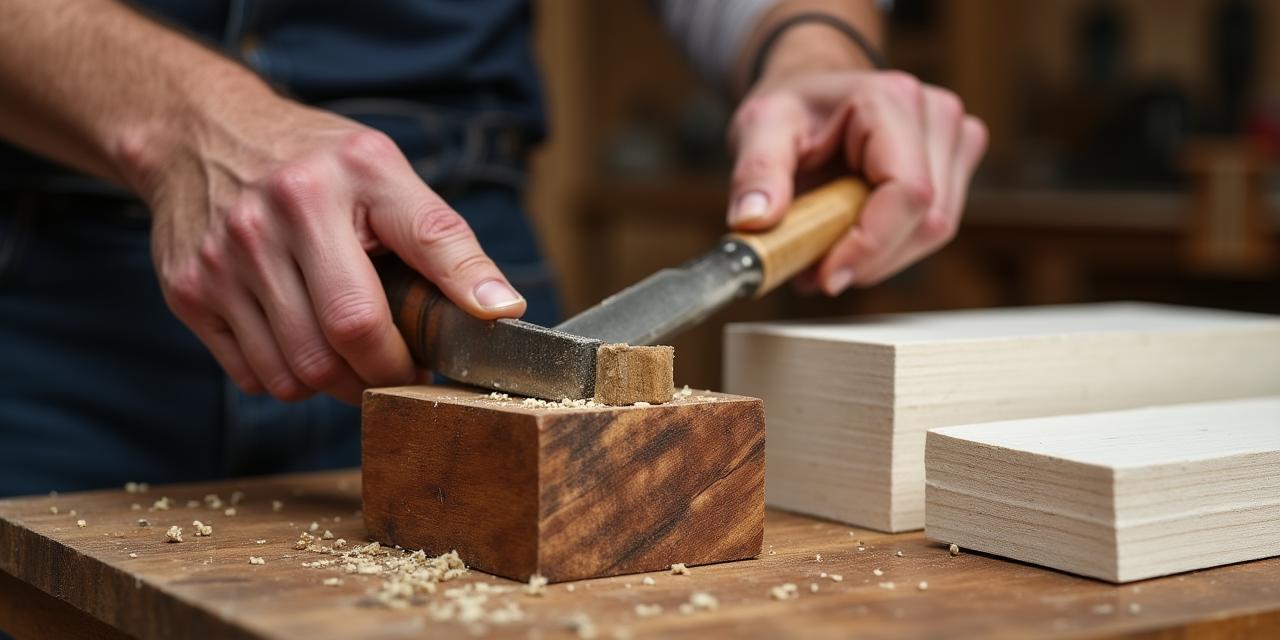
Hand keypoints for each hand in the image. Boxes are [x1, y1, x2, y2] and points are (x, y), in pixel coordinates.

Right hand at [125, 94, 525, 403]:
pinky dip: (287, 377)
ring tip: (353, 355)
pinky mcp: (187, 292)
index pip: (362, 315)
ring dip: (332, 385)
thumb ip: (447, 243)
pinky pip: (250, 374)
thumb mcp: (388, 175)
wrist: (203, 133)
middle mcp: (259, 227)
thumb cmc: (316, 161)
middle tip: (396, 368)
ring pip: (288, 375)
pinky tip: (304, 342)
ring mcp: (217, 264)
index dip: (402, 362)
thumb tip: (503, 308)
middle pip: (326, 353)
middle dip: (373, 378)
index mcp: (319, 193)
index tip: (429, 369)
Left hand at [725, 69, 986, 293]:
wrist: (812, 91)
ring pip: (934, 231)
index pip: (908, 193)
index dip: (872, 245)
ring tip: (823, 253)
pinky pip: (933, 228)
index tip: (827, 278)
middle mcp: (935, 115)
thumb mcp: (757, 128)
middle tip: (812, 270)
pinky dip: (891, 248)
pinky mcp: (956, 164)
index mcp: (891, 99)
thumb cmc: (791, 108)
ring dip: (879, 258)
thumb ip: (755, 172)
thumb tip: (753, 221)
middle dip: (868, 259)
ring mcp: (954, 139)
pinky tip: (850, 241)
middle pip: (926, 220)